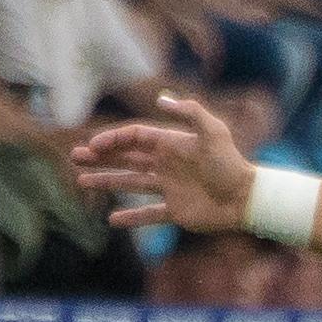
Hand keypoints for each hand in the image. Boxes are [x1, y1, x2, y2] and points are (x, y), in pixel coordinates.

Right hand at [73, 91, 259, 231]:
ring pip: (131, 183)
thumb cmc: (231, 164)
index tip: (93, 146)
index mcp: (172, 145)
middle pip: (126, 158)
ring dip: (106, 181)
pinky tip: (111, 221)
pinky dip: (132, 218)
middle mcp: (167, 165)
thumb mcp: (214, 132)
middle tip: (75, 157)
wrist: (247, 198)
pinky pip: (149, 214)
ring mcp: (170, 188)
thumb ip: (190, 112)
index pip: (135, 138)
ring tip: (81, 181)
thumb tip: (160, 99)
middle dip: (100, 157)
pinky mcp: (176, 211)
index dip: (113, 140)